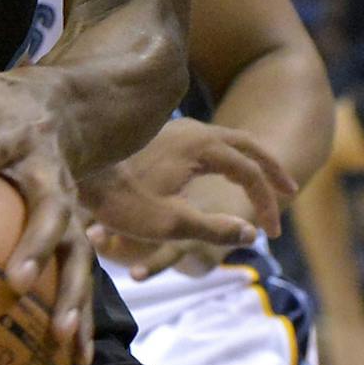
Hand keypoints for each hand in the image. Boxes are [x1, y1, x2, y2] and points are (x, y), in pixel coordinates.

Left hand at [0, 41, 93, 364]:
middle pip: (48, 208)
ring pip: (76, 251)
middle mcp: (46, 170)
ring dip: (71, 294)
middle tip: (16, 283)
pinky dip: (81, 315)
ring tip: (62, 338)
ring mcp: (66, 204)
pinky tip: (75, 361)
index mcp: (11, 131)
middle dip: (36, 245)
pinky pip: (81, 276)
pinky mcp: (73, 232)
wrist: (59, 105)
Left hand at [81, 117, 298, 277]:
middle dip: (271, 169)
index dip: (265, 205)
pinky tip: (224, 175)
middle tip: (290, 191)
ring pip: (228, 140)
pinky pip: (209, 142)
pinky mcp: (162, 136)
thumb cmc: (117, 199)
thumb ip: (214, 229)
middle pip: (247, 144)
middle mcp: (193, 130)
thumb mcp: (169, 223)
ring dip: (250, 161)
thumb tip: (251, 233)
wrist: (73, 166)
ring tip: (264, 183)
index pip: (250, 173)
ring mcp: (176, 129)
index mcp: (201, 145)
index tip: (270, 235)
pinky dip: (228, 157)